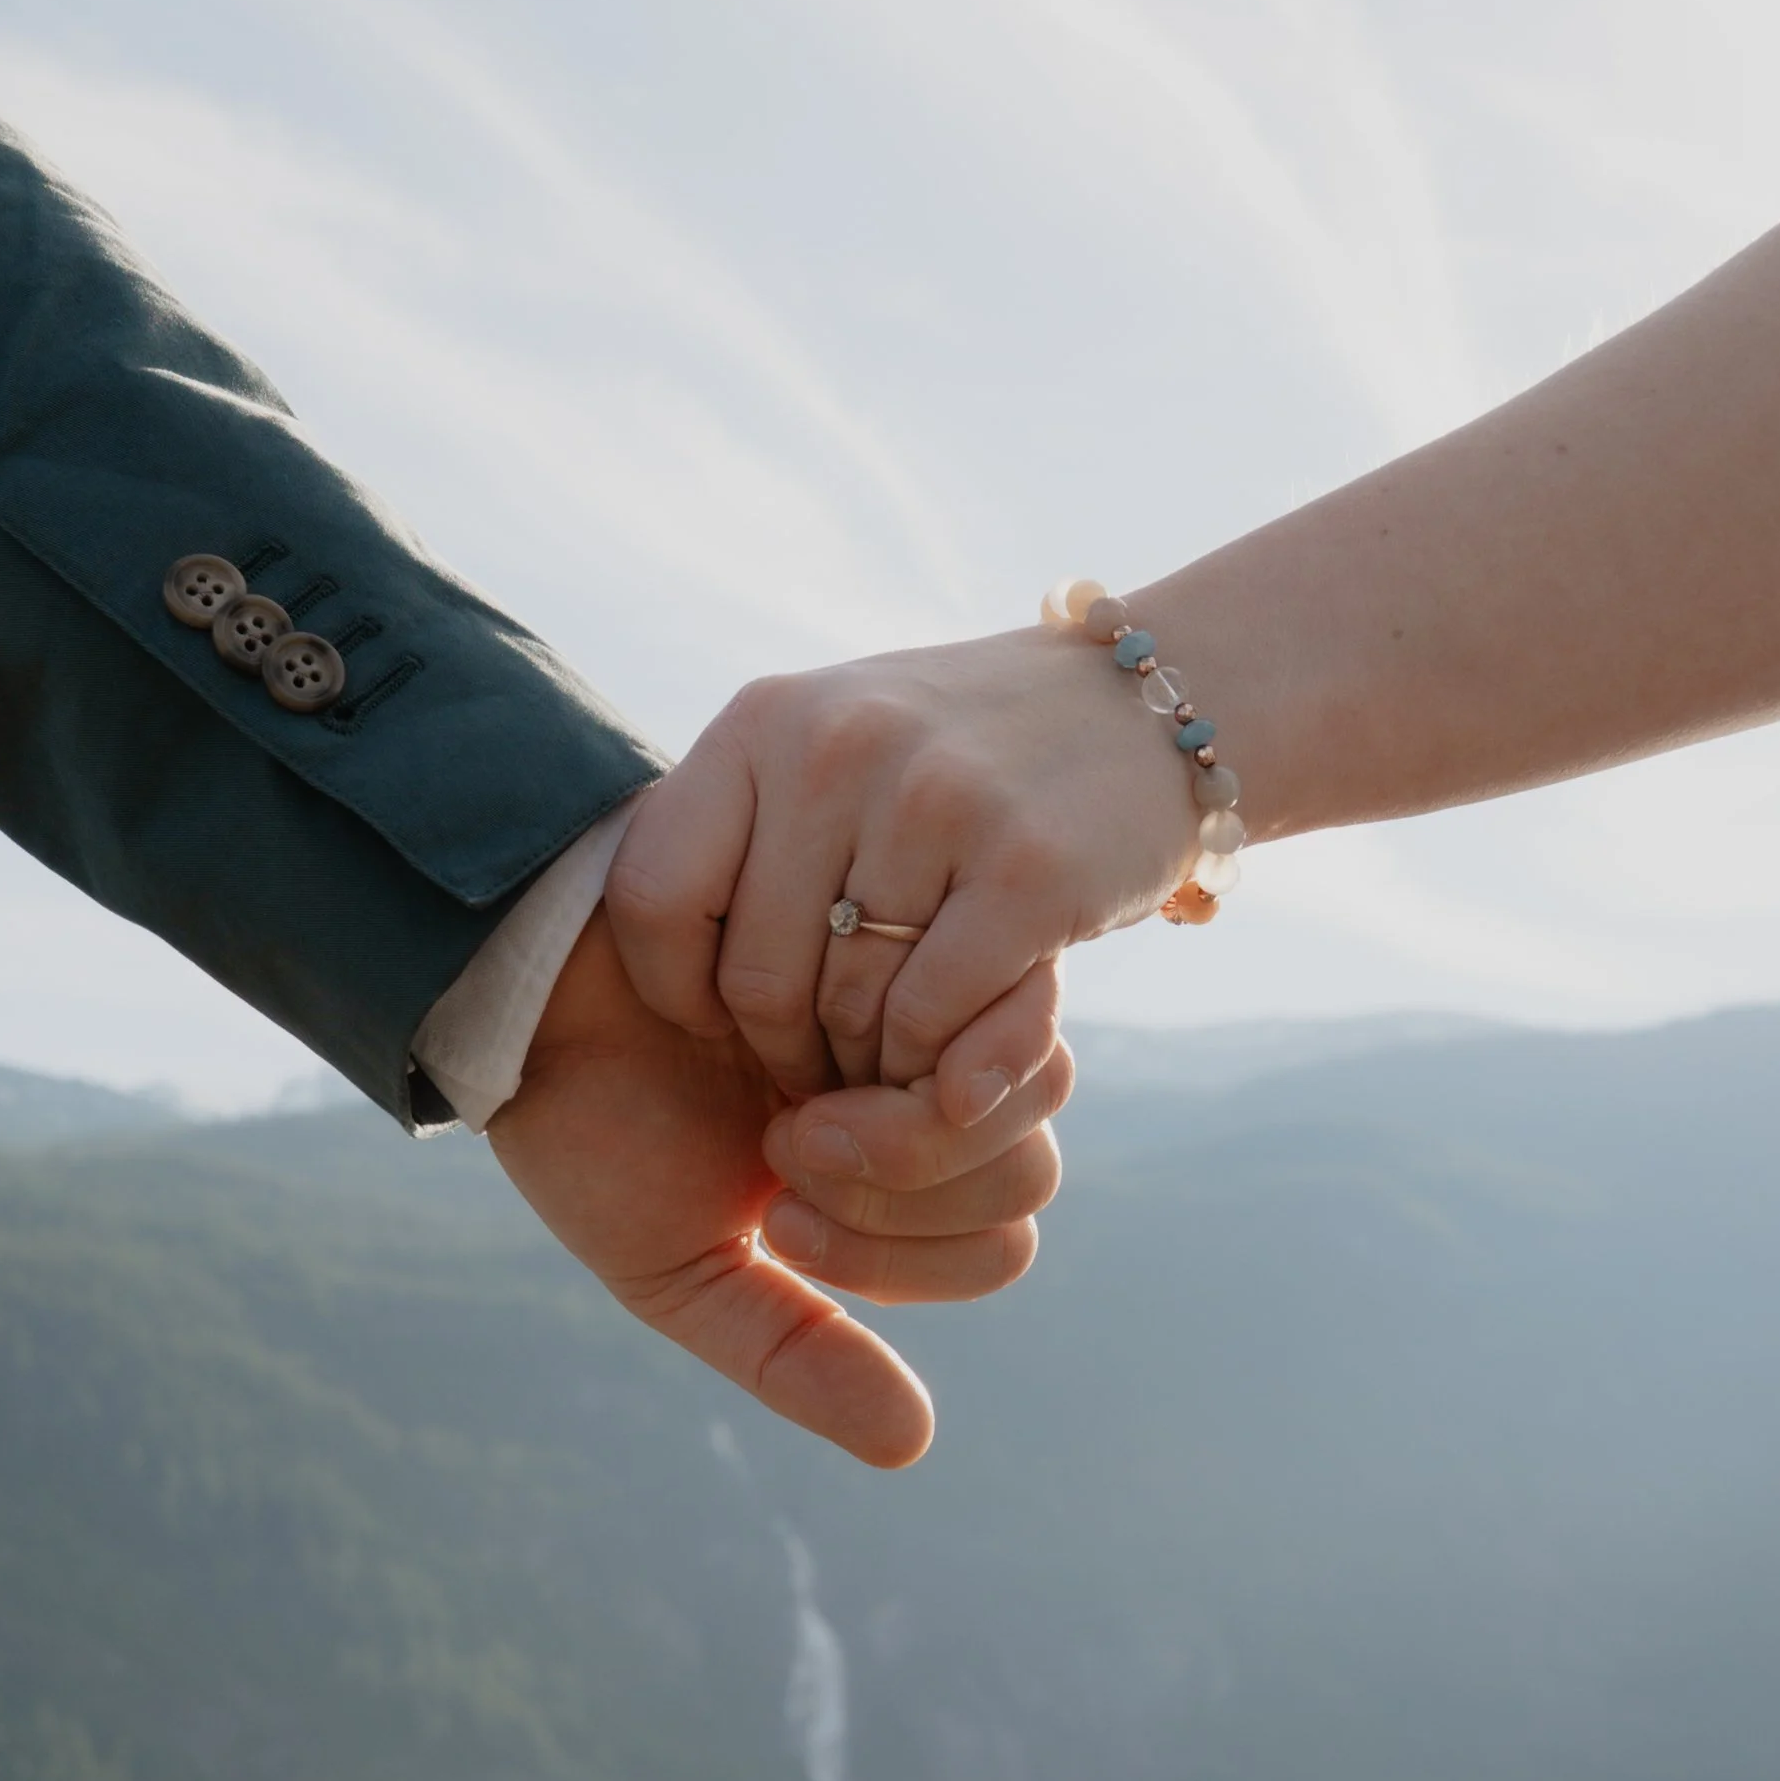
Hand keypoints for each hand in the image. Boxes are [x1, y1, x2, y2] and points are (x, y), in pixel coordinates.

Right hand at [487, 908, 1068, 1468]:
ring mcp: (926, 991)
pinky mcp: (900, 910)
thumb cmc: (597, 1133)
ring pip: (1026, 1080)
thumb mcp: (688, 1274)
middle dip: (899, 1186)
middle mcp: (931, 1084)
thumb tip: (910, 1445)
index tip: (779, 1219)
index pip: (1002, 1242)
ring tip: (784, 1090)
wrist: (523, 994)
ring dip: (898, 1115)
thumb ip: (796, 1355)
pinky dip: (887, 1033)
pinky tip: (790, 1025)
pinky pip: (975, 985)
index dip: (907, 1255)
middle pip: (1029, 1166)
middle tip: (782, 1146)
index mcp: (901, 1172)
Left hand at [604, 624, 1197, 1107]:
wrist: (1142, 707)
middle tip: (821, 1073)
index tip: (723, 1022)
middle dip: (783, 1055)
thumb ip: (739, 829)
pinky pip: (931, 1018)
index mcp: (766, 720)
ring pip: (845, 1012)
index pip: (650, 900)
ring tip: (884, 1068)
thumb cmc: (958, 756)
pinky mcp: (1030, 867)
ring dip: (863, 1071)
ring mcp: (938, 801)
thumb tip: (637, 961)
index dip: (675, 993)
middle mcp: (840, 747)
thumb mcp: (827, 747)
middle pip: (752, 980)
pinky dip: (932, 1068)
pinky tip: (949, 1066)